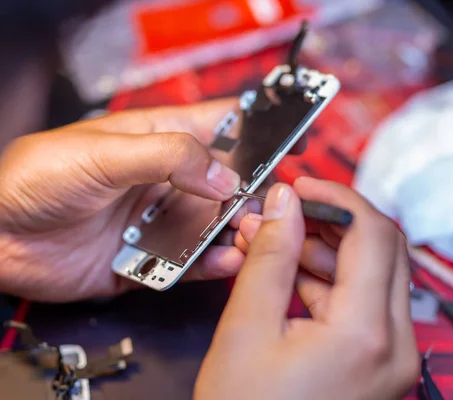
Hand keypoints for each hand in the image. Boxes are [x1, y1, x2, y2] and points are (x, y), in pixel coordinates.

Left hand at [0, 99, 268, 301]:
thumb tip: (225, 173)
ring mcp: (159, 220)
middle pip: (228, 183)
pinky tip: (223, 262)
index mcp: (157, 139)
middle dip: (253, 194)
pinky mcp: (149, 258)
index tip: (294, 137)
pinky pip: (191, 262)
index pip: (220, 126)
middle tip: (268, 208)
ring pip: (215, 225)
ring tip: (251, 238)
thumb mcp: (103, 153)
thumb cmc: (33, 179)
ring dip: (237, 232)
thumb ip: (168, 157)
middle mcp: (165, 180)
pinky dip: (212, 264)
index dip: (259, 128)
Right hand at [195, 177, 418, 399]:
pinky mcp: (381, 365)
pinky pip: (364, 306)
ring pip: (374, 275)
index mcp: (366, 333)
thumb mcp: (247, 329)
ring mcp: (393, 358)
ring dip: (328, 251)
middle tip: (288, 210)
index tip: (302, 185)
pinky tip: (288, 274)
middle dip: (333, 221)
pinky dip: (331, 283)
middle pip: (383, 249)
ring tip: (275, 242)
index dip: (337, 197)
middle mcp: (395, 345)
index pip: (373, 232)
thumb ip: (271, 256)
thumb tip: (285, 203)